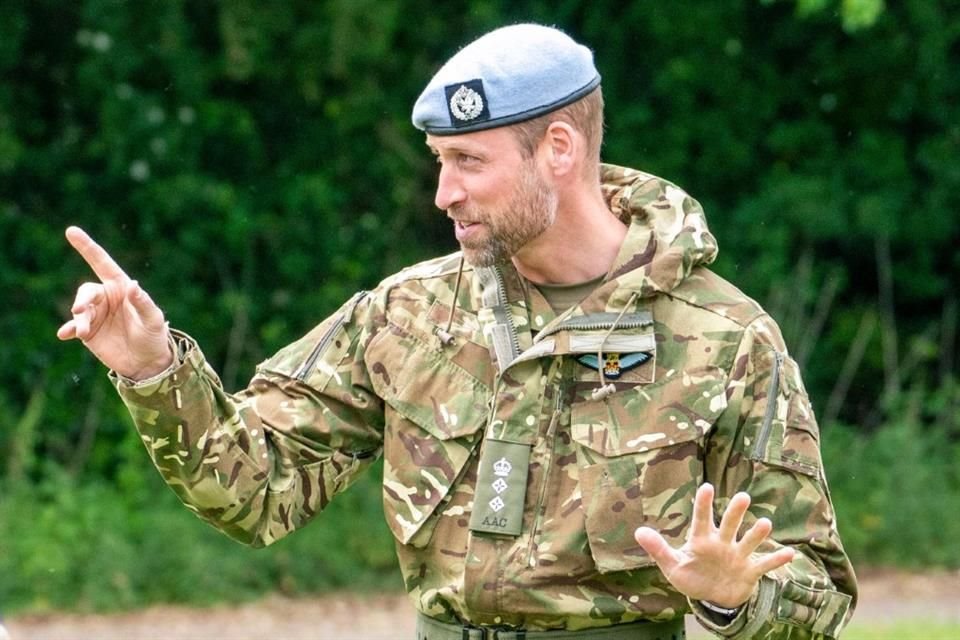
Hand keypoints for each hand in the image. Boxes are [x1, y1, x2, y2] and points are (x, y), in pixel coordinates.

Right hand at [57, 226, 173, 379]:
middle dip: (82, 299)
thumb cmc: (153, 335)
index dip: (87, 247)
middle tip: (81, 310)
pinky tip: (64, 334)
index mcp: (121, 287)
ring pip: (80, 310)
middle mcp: (106, 298)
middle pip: (87, 291)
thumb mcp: (153, 319)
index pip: (102, 263)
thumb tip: (133, 284)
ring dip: (80, 319)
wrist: (147, 362)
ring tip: (83, 332)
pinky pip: (73, 327)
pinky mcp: (87, 332)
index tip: (71, 231)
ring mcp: (95, 315)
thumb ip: (143, 303)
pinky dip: (69, 329)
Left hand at [633, 483, 794, 607]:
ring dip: (757, 534)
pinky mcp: (750, 571)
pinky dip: (776, 560)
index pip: (702, 519)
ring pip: (749, 542)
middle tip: (742, 497)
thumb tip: (638, 532)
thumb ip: (658, 549)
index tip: (706, 487)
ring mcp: (738, 556)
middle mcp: (723, 543)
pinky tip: (790, 554)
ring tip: (765, 523)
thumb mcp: (672, 566)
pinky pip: (764, 565)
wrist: (713, 597)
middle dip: (735, 512)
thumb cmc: (692, 577)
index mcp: (702, 540)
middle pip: (729, 525)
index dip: (703, 505)